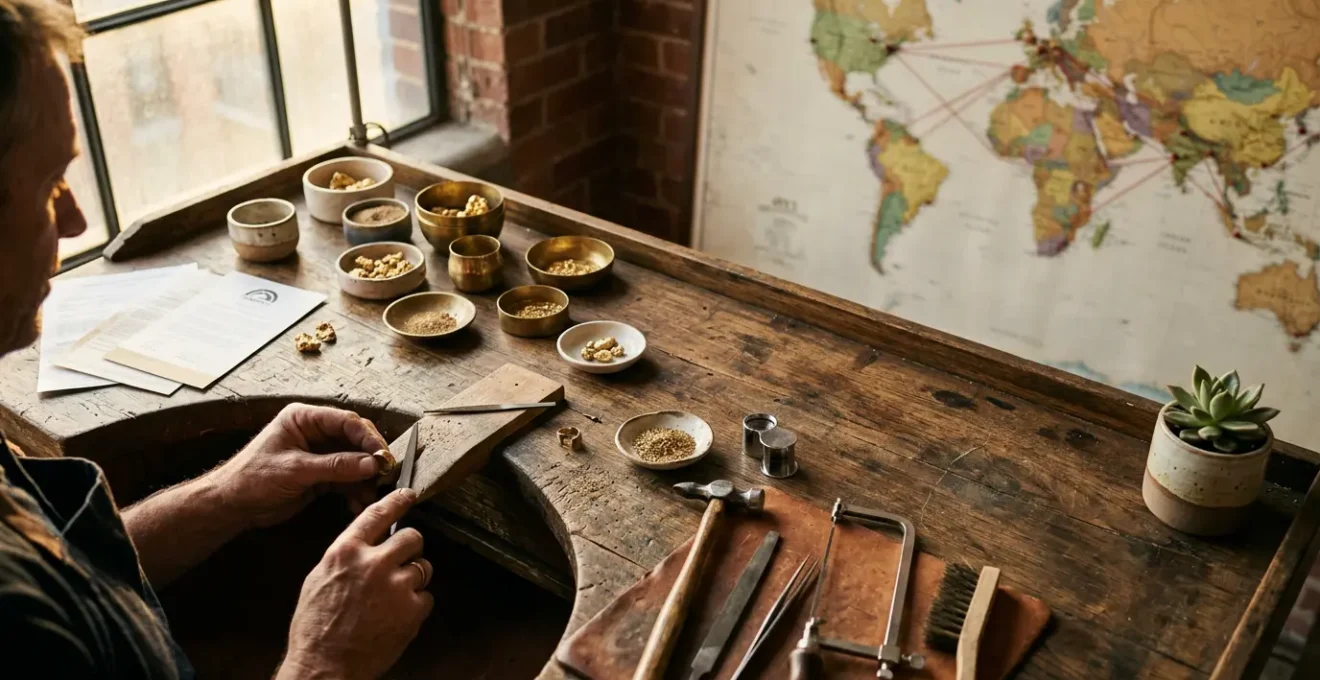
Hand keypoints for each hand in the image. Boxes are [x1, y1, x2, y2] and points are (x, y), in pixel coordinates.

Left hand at [211, 403, 390, 529]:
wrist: (231, 506)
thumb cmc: (253, 479)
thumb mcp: (295, 470)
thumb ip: (335, 466)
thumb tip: (371, 464)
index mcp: (305, 419)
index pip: (346, 421)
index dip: (368, 437)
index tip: (383, 456)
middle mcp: (315, 433)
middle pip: (354, 440)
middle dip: (370, 458)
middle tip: (386, 474)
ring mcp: (319, 455)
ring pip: (354, 461)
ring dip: (365, 478)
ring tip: (373, 494)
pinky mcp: (321, 476)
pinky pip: (346, 480)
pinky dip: (355, 491)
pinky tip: (360, 503)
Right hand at [279, 489, 433, 679]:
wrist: (323, 666)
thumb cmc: (315, 626)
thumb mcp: (319, 578)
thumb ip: (346, 556)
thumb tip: (366, 543)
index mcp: (346, 551)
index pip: (377, 513)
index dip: (397, 501)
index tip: (409, 494)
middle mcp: (373, 563)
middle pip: (412, 537)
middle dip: (410, 547)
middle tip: (402, 560)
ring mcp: (396, 586)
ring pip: (423, 566)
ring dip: (414, 577)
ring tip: (395, 595)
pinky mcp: (411, 610)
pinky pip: (426, 596)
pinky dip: (416, 605)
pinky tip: (397, 616)